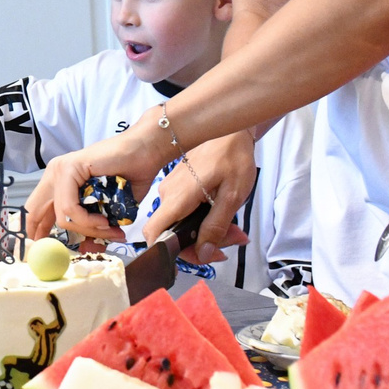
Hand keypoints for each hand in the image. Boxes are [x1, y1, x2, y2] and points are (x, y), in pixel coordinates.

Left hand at [25, 145, 135, 245]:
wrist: (145, 152)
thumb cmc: (130, 177)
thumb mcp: (107, 210)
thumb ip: (93, 228)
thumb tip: (85, 248)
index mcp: (59, 184)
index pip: (35, 213)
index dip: (35, 235)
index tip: (45, 254)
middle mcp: (54, 176)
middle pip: (34, 215)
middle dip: (45, 239)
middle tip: (67, 252)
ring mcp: (59, 170)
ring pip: (61, 217)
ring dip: (88, 230)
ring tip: (108, 229)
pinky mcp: (68, 168)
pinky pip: (70, 207)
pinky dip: (88, 220)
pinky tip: (104, 220)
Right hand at [133, 132, 258, 255]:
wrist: (230, 131)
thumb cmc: (232, 157)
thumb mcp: (232, 196)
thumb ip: (216, 226)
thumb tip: (204, 253)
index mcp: (178, 197)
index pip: (154, 233)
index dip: (169, 252)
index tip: (197, 257)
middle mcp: (168, 194)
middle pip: (172, 233)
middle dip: (201, 244)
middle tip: (232, 241)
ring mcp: (171, 189)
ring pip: (181, 223)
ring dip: (205, 232)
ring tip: (234, 230)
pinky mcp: (178, 187)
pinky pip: (184, 211)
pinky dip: (203, 219)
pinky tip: (223, 217)